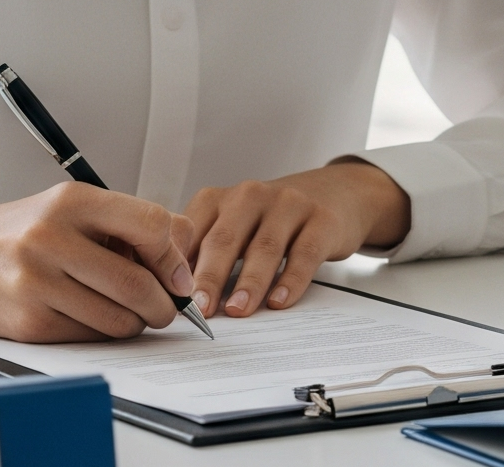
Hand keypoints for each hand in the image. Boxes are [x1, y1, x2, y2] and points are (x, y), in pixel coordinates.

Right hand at [0, 184, 196, 342]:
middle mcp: (52, 236)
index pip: (151, 225)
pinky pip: (89, 337)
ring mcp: (36, 280)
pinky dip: (101, 333)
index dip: (174, 258)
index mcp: (72, 200)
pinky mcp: (27, 320)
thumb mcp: (71, 208)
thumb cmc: (19, 233)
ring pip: (119, 319)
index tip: (177, 275)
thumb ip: (127, 224)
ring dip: (134, 323)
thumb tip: (183, 258)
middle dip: (163, 305)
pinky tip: (90, 317)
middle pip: (139, 283)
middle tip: (164, 308)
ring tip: (125, 312)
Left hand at [182, 159, 409, 316]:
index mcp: (219, 199)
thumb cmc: (269, 220)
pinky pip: (305, 253)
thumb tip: (174, 296)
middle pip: (226, 239)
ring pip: (265, 247)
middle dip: (211, 276)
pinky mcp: (322, 220)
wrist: (333, 193)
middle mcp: (251, 196)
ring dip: (249, 282)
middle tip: (200, 308)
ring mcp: (289, 205)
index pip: (192, 232)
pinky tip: (279, 301)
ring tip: (238, 310)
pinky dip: (291, 280)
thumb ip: (203, 252)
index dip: (179, 266)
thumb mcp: (231, 226)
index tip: (171, 297)